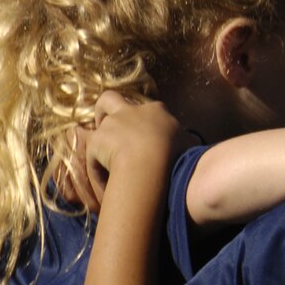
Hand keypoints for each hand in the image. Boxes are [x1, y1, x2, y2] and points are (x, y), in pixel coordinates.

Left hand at [83, 92, 179, 208]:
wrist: (152, 161)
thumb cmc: (177, 153)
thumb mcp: (189, 144)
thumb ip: (187, 142)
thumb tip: (191, 145)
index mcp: (156, 111)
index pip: (147, 107)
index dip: (142, 118)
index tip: (145, 132)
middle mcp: (130, 111)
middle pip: (109, 99)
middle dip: (104, 109)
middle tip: (107, 126)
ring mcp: (111, 124)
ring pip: (97, 127)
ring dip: (100, 142)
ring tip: (106, 164)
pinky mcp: (97, 140)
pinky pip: (92, 156)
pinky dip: (97, 170)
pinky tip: (105, 185)